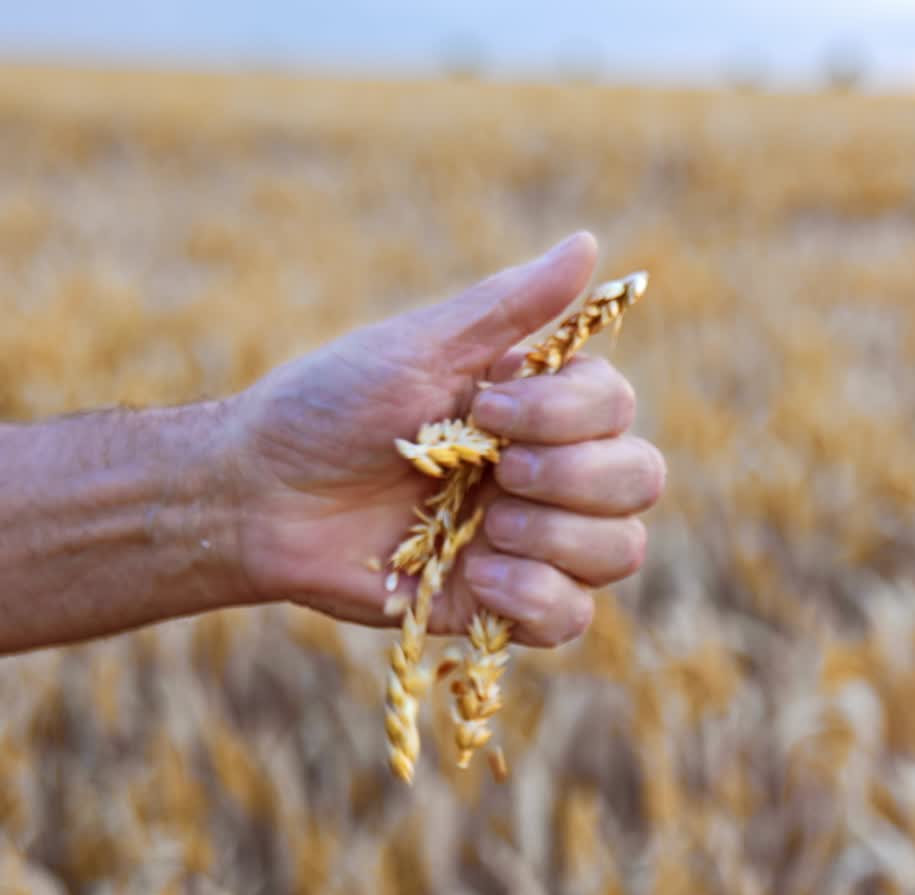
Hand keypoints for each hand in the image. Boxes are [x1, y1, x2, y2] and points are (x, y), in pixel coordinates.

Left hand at [225, 232, 663, 645]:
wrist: (260, 497)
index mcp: (539, 409)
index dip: (568, 416)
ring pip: (621, 550)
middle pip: (640, 480)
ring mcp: (533, 542)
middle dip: (574, 477)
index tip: (487, 407)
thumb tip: (588, 245)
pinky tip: (479, 577)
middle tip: (498, 472)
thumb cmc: (330, 407)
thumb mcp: (419, 348)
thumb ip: (509, 307)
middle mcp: (551, 474)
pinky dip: (537, 598)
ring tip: (484, 528)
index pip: (618, 410)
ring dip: (559, 537)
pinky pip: (572, 617)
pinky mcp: (505, 604)